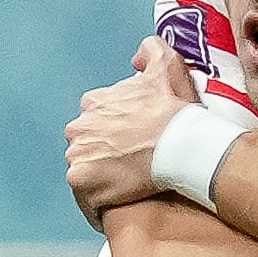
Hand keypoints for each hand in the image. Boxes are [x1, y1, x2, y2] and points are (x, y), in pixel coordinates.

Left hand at [64, 39, 202, 220]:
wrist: (180, 146)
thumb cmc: (174, 112)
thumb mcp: (168, 67)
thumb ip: (151, 51)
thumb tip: (137, 58)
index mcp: (93, 104)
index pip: (97, 122)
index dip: (116, 134)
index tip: (132, 143)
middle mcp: (78, 128)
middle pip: (87, 148)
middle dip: (104, 156)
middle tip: (131, 167)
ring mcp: (77, 157)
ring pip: (86, 173)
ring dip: (102, 181)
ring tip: (128, 188)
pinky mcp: (82, 184)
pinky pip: (87, 201)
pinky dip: (100, 205)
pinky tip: (119, 205)